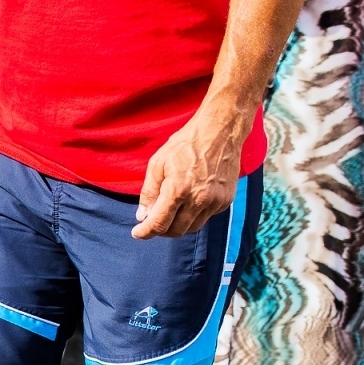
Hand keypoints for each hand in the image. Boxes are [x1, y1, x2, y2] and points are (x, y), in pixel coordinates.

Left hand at [132, 110, 245, 239]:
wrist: (220, 131)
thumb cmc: (185, 144)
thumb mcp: (157, 163)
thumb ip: (149, 193)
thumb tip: (143, 216)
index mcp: (178, 189)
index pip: (159, 223)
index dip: (145, 232)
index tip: (138, 233)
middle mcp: (199, 199)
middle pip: (176, 231)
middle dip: (161, 230)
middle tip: (152, 221)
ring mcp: (215, 201)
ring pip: (191, 227)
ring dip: (177, 225)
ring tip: (169, 213)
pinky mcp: (225, 200)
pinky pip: (205, 217)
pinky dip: (193, 216)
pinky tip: (188, 202)